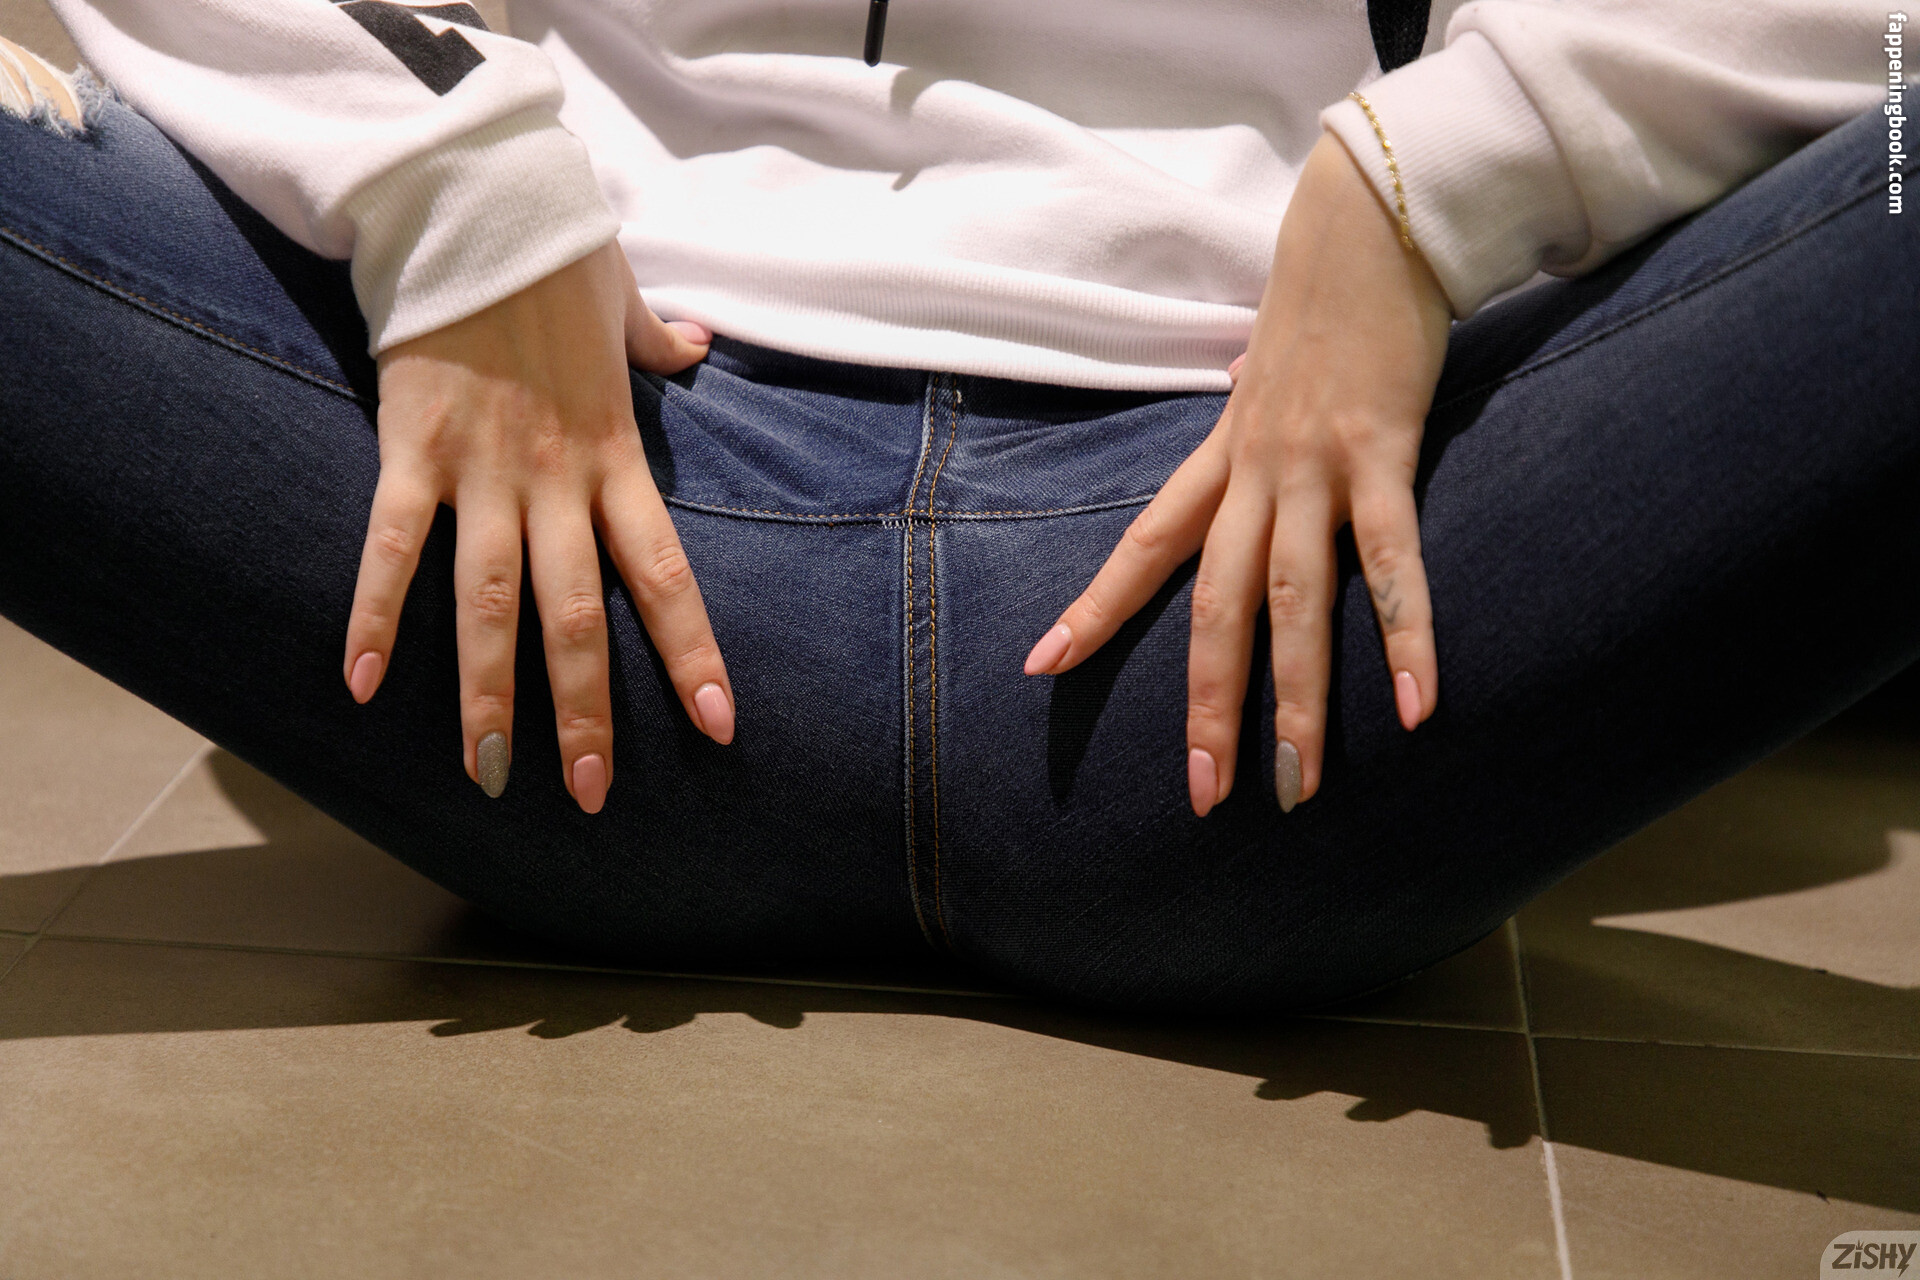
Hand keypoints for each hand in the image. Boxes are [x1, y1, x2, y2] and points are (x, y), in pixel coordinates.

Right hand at [343, 241, 734, 812]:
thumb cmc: (553, 256)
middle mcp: (557, 479)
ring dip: (489, 695)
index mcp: (618, 457)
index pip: (666, 574)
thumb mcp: (624, 304)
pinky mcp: (410, 448)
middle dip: (584, 712)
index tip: (718, 726)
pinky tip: (361, 686)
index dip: (691, 654)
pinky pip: (393, 546)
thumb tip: (698, 348)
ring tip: (492, 777)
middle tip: (589, 794)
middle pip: (576, 616)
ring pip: (490, 603)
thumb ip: (660, 345)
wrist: (475, 201)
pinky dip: (375, 614)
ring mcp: (483, 469)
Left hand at [1023, 132, 1452, 815]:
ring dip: (1299, 702)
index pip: (1142, 546)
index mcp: (1219, 458)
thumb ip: (1251, 440)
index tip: (1042, 669)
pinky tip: (1419, 708)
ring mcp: (1314, 466)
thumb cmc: (1321, 311)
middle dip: (1206, 706)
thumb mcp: (1265, 384)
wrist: (1365, 222)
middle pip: (1213, 607)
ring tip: (1300, 788)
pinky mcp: (1384, 451)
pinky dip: (1408, 636)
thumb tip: (1244, 465)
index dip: (1094, 609)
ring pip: (1294, 604)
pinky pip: (1395, 561)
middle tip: (1202, 795)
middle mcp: (1251, 472)